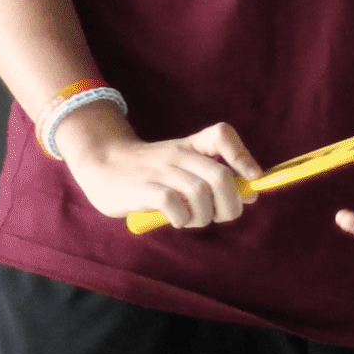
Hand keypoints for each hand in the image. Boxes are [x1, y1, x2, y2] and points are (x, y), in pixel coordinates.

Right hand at [56, 105, 262, 229]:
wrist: (101, 163)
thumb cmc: (147, 171)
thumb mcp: (180, 165)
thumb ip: (211, 176)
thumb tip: (251, 195)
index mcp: (189, 146)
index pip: (221, 134)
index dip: (242, 155)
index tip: (253, 179)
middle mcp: (178, 155)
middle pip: (220, 175)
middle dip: (230, 204)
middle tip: (220, 215)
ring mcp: (160, 170)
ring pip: (200, 192)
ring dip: (205, 215)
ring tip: (194, 219)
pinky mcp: (142, 188)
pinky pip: (173, 204)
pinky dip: (182, 218)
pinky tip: (176, 220)